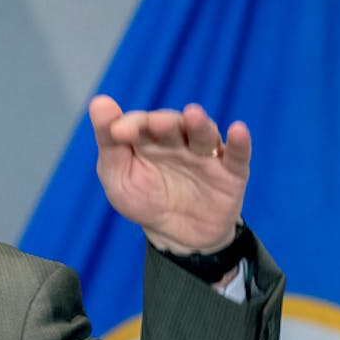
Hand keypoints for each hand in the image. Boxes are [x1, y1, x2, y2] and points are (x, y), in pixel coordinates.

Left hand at [89, 95, 249, 253]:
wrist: (175, 237)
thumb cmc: (143, 200)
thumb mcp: (117, 176)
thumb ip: (109, 142)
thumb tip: (99, 102)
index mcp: (148, 139)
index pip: (140, 123)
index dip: (130, 124)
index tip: (117, 131)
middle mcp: (178, 141)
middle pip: (173, 125)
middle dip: (165, 123)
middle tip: (157, 123)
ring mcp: (205, 156)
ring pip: (204, 135)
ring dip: (199, 125)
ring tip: (193, 115)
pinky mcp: (230, 173)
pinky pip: (237, 155)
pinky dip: (240, 143)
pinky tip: (238, 130)